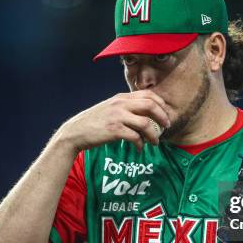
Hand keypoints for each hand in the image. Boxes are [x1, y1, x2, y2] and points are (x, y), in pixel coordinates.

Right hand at [56, 90, 170, 151]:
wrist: (75, 132)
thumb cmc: (94, 122)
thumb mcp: (110, 108)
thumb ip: (125, 107)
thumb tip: (144, 113)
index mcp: (121, 97)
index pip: (148, 94)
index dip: (161, 104)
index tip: (165, 114)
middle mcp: (120, 104)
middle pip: (150, 106)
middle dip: (162, 117)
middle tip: (166, 127)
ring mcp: (117, 117)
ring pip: (145, 123)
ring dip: (154, 135)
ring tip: (155, 142)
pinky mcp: (114, 130)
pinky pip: (135, 137)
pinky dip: (140, 144)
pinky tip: (140, 148)